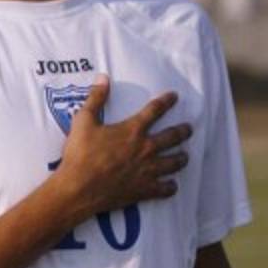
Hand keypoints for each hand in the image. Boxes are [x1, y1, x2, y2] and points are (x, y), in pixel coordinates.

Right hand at [53, 75, 191, 216]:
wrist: (78, 188)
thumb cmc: (80, 155)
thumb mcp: (83, 121)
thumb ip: (95, 98)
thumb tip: (103, 78)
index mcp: (133, 130)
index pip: (155, 110)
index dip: (166, 101)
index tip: (175, 96)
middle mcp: (146, 148)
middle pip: (173, 136)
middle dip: (184, 131)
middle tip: (189, 129)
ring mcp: (149, 170)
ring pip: (175, 162)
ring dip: (181, 158)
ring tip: (184, 156)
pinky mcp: (145, 189)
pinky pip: (166, 189)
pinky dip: (170, 187)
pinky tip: (172, 185)